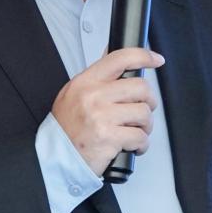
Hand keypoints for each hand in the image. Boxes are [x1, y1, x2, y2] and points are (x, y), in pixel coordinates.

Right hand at [51, 48, 165, 175]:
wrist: (55, 156)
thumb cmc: (66, 127)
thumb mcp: (74, 92)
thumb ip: (97, 76)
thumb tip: (115, 56)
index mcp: (86, 82)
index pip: (120, 58)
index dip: (143, 56)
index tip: (156, 60)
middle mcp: (94, 96)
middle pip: (140, 87)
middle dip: (149, 101)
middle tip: (142, 109)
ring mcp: (102, 117)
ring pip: (144, 113)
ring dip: (145, 125)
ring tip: (135, 130)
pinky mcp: (110, 138)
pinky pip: (140, 137)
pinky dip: (141, 144)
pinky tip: (132, 145)